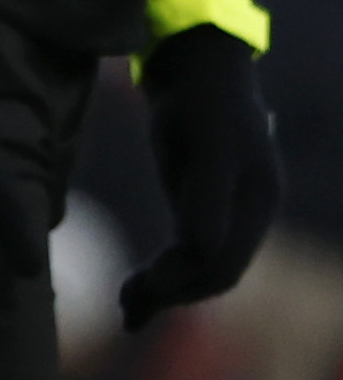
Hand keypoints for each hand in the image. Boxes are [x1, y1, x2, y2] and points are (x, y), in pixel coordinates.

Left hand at [121, 27, 278, 327]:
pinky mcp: (208, 209)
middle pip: (216, 275)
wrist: (197, 72)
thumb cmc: (198, 102)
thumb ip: (206, 197)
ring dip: (166, 292)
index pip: (224, 264)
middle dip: (172, 293)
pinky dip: (165, 277)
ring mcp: (233, 212)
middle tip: (123, 306)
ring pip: (204, 270)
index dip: (183, 284)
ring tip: (124, 308)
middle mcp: (250, 212)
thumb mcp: (202, 145)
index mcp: (255, 200)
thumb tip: (204, 253)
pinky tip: (134, 292)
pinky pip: (193, 256)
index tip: (138, 288)